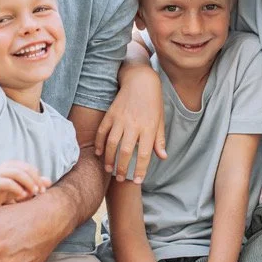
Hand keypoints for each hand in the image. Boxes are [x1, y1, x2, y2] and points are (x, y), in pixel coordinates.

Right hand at [0, 161, 49, 206]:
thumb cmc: (3, 190)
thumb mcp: (20, 187)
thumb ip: (34, 183)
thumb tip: (49, 181)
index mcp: (14, 165)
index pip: (31, 168)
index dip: (39, 178)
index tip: (43, 191)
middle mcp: (7, 166)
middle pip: (26, 169)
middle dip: (35, 180)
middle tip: (40, 192)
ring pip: (18, 173)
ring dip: (28, 183)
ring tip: (32, 193)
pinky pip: (8, 183)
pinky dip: (17, 189)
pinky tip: (22, 196)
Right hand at [95, 67, 165, 183]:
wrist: (140, 80)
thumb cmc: (153, 102)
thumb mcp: (160, 120)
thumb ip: (159, 140)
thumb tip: (162, 157)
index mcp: (149, 128)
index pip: (145, 154)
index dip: (141, 170)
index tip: (138, 181)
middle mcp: (134, 125)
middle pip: (126, 152)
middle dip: (122, 168)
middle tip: (120, 179)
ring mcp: (120, 119)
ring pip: (112, 143)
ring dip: (109, 158)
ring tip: (108, 169)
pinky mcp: (110, 114)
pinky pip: (102, 131)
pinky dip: (99, 143)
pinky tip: (98, 153)